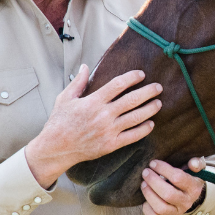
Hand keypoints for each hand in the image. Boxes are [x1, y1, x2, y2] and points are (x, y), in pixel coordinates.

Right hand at [26, 64, 161, 187]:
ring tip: (159, 103)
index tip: (141, 74)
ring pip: (136, 117)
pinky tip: (151, 123)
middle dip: (148, 92)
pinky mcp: (111, 145)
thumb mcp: (65, 98)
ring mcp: (108, 130)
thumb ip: (78, 82)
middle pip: (132, 100)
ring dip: (150, 109)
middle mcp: (103, 115)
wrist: (56, 148)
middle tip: (158, 87)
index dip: (132, 77)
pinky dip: (144, 130)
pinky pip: (132, 136)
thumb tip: (85, 66)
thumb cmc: (59, 122)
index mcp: (93, 101)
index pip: (118, 84)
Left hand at [141, 158, 206, 214]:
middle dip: (153, 181)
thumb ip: (196, 162)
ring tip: (143, 183)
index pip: (178, 178)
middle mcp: (187, 202)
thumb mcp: (195, 168)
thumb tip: (192, 163)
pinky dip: (147, 209)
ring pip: (160, 208)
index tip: (153, 163)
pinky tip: (145, 198)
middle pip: (168, 194)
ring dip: (149, 194)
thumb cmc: (187, 177)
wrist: (188, 194)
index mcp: (194, 188)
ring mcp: (177, 213)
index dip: (163, 169)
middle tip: (145, 172)